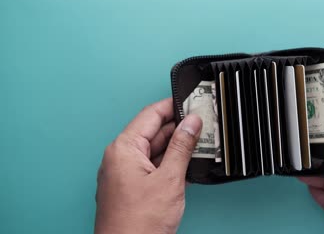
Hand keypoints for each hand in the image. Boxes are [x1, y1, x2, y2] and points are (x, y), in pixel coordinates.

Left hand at [94, 98, 201, 233]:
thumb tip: (191, 123)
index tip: (191, 102)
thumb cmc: (138, 224)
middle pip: (153, 132)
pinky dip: (169, 164)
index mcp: (124, 149)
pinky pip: (152, 166)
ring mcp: (125, 173)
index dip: (172, 106)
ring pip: (154, 150)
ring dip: (176, 148)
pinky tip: (188, 164)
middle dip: (178, 128)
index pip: (150, 115)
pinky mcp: (132, 187)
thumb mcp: (169, 179)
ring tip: (200, 144)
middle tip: (202, 124)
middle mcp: (121, 158)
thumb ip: (182, 147)